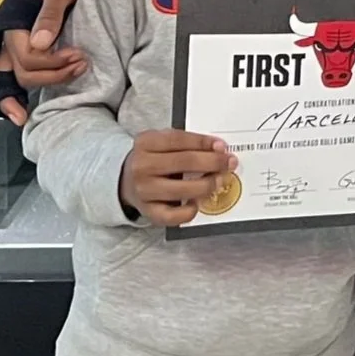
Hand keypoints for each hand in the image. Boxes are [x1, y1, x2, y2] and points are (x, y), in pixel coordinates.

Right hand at [0, 0, 87, 127]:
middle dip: (52, 76)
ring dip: (48, 80)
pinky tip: (25, 110)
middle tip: (81, 65)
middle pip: (24, 72)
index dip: (52, 62)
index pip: (27, 56)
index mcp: (13, 21)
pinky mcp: (35, 41)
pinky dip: (28, 87)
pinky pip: (25, 69)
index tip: (77, 56)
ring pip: (24, 75)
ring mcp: (21, 40)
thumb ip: (50, 12)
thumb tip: (40, 43)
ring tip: (77, 71)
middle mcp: (12, 35)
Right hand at [119, 130, 236, 226]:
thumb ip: (186, 142)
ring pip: (181, 189)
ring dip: (207, 185)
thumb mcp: (162, 142)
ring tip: (220, 181)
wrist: (125, 180)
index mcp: (146, 142)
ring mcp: (143, 191)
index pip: (180, 139)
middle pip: (184, 162)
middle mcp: (141, 166)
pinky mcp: (147, 211)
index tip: (223, 146)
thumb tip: (218, 149)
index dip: (204, 142)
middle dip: (212, 162)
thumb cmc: (153, 158)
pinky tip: (198, 203)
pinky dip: (188, 211)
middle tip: (229, 163)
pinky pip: (171, 216)